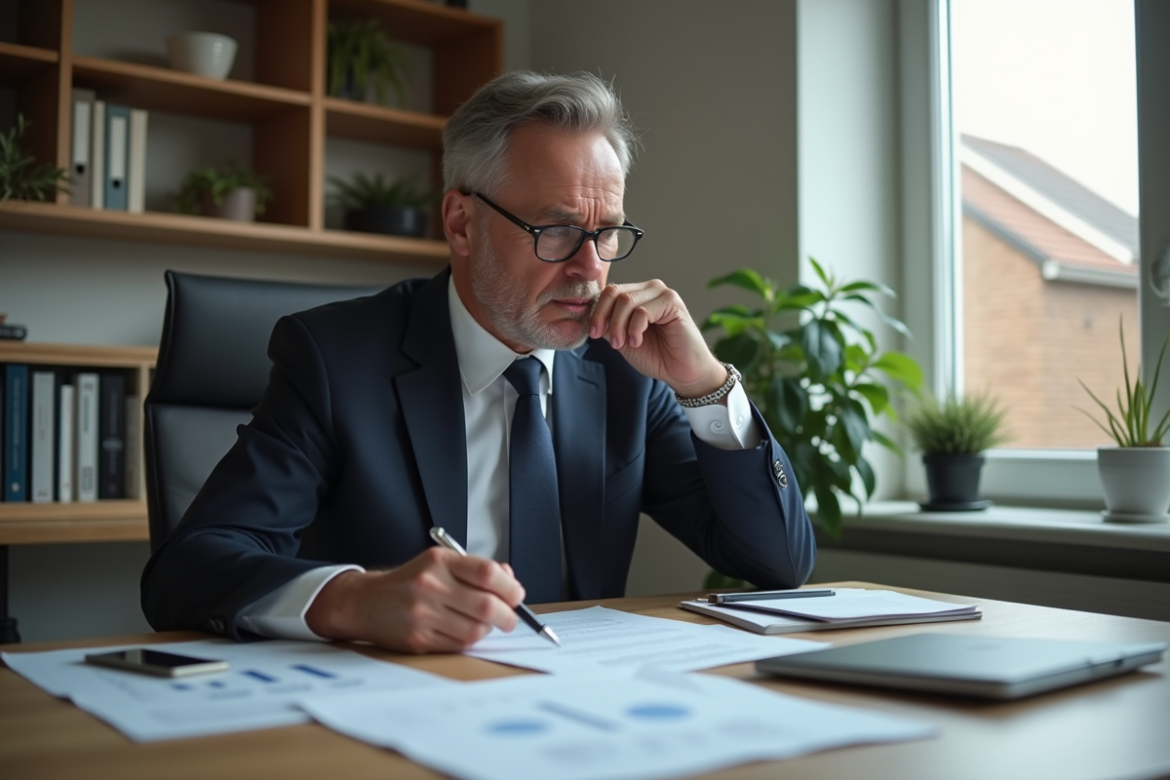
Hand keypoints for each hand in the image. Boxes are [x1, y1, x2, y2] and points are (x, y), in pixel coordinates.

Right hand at [305, 548, 525, 652]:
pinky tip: (463, 631)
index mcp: (439, 561)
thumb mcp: (440, 563)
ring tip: (483, 624)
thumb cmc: (409, 582)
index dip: (510, 587)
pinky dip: (469, 640)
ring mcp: (423, 614)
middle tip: (510, 618)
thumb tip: (510, 580)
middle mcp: (430, 585)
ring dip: (487, 630)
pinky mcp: (418, 639)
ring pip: (475, 629)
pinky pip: (459, 644)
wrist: (365, 602)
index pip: (487, 573)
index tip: (516, 595)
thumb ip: (475, 570)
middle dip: (507, 616)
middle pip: (486, 606)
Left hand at [589, 280, 726, 398]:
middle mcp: (649, 289)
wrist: (681, 372)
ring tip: (624, 344)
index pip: (609, 292)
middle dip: (604, 317)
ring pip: (626, 301)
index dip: (597, 311)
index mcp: (637, 295)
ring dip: (619, 326)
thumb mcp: (623, 340)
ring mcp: (662, 293)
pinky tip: (638, 341)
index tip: (593, 333)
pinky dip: (635, 329)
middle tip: (606, 339)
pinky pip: (643, 311)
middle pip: (615, 292)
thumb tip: (589, 316)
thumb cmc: (656, 356)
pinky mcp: (672, 302)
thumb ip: (608, 325)